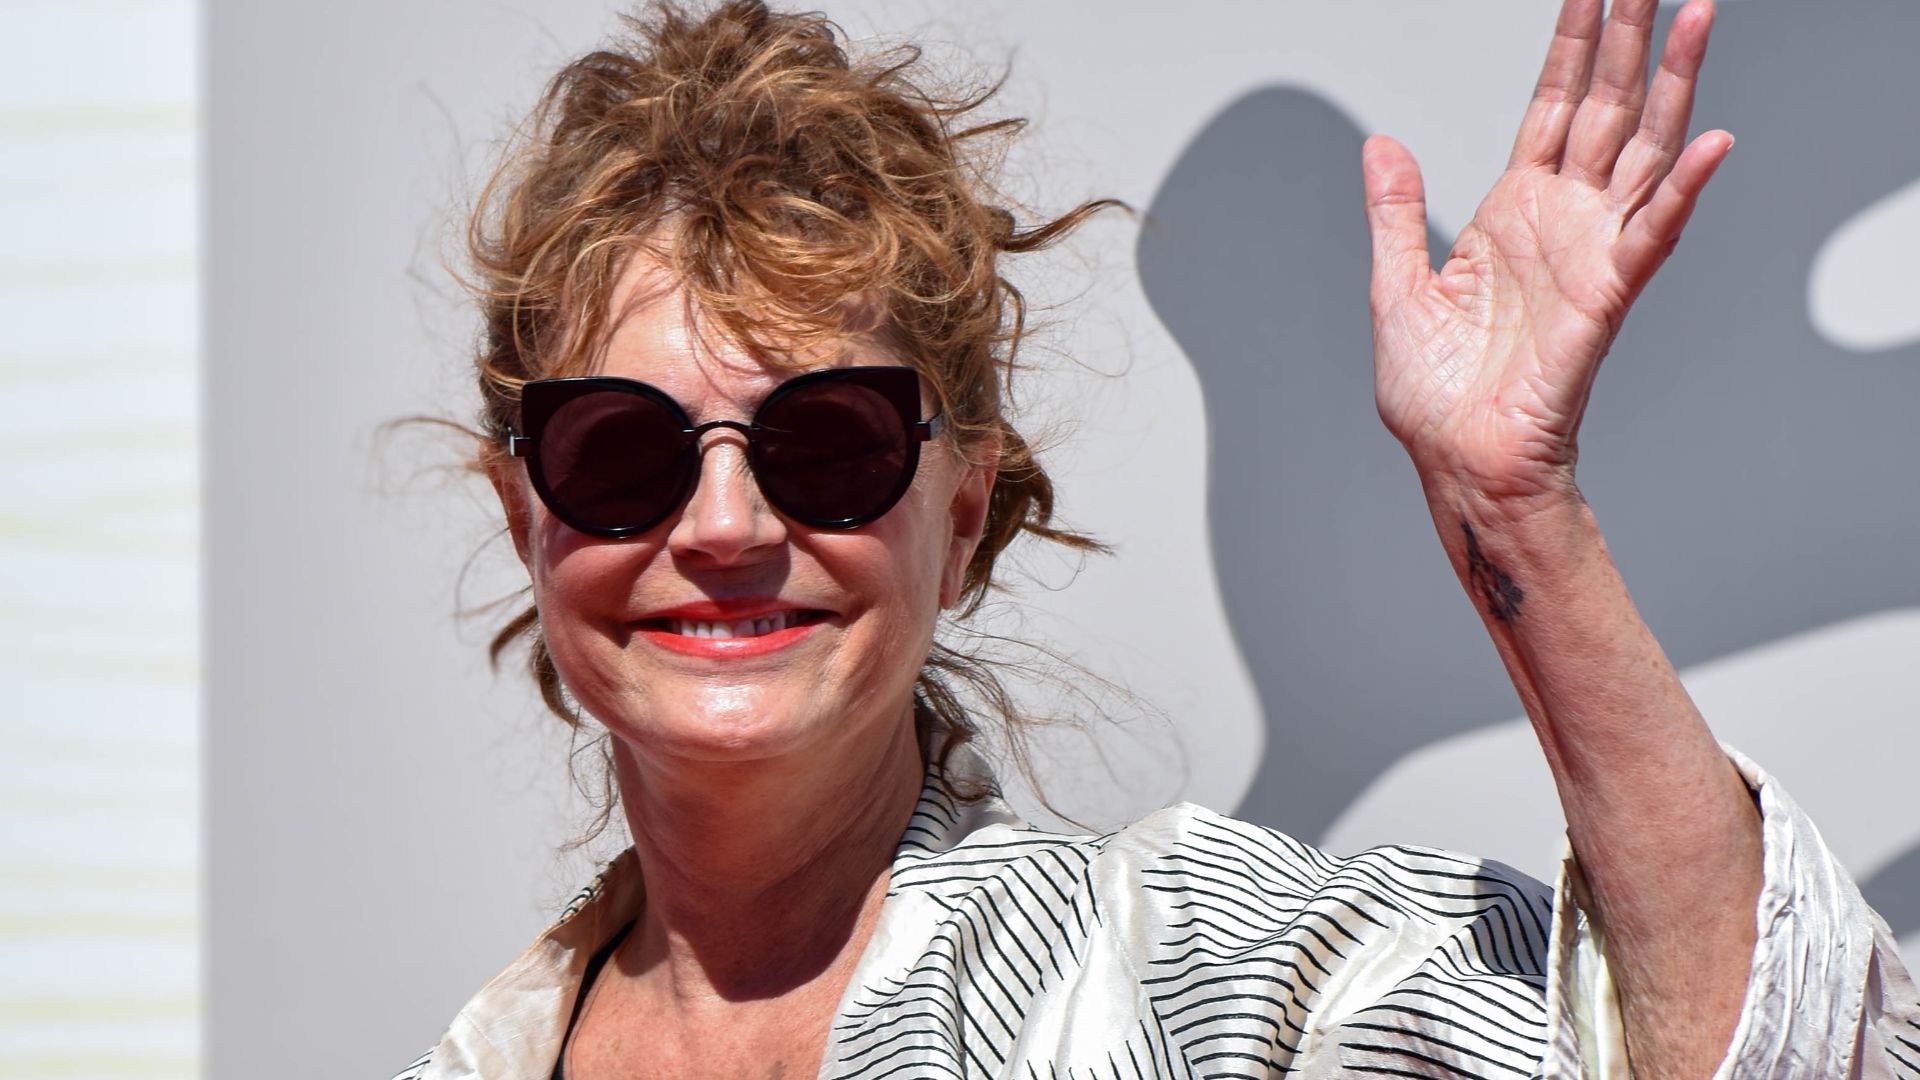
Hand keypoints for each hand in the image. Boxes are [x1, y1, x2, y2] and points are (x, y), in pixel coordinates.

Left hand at [1364, 0, 1730, 505]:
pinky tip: (1712, 143)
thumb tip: (1381, 146)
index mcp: (1511, 212)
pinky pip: (1651, 236)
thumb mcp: (1396, 286)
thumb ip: (1395, 212)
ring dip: (1674, 86)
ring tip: (1695, 17)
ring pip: (1643, 152)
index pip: (1552, 107)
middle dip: (1631, 41)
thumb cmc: (1435, 395)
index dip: (1572, 47)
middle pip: (1608, 109)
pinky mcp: (1604, 298)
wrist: (1456, 462)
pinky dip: (1682, 192)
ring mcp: (1588, 254)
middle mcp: (1560, 222)